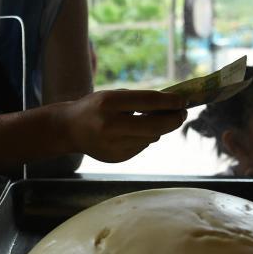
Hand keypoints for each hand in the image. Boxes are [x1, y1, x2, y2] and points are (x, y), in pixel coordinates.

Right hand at [62, 90, 187, 162]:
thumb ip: (139, 100)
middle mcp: (110, 125)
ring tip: (147, 121)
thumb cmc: (95, 107)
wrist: (69, 129)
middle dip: (173, 120)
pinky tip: (130, 133)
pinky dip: (143, 138)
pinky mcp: (116, 158)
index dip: (170, 102)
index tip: (183, 101)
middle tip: (182, 114)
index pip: (148, 101)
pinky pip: (141, 147)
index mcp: (108, 103)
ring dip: (157, 129)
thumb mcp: (112, 96)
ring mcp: (113, 144)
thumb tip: (172, 107)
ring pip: (151, 137)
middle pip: (155, 125)